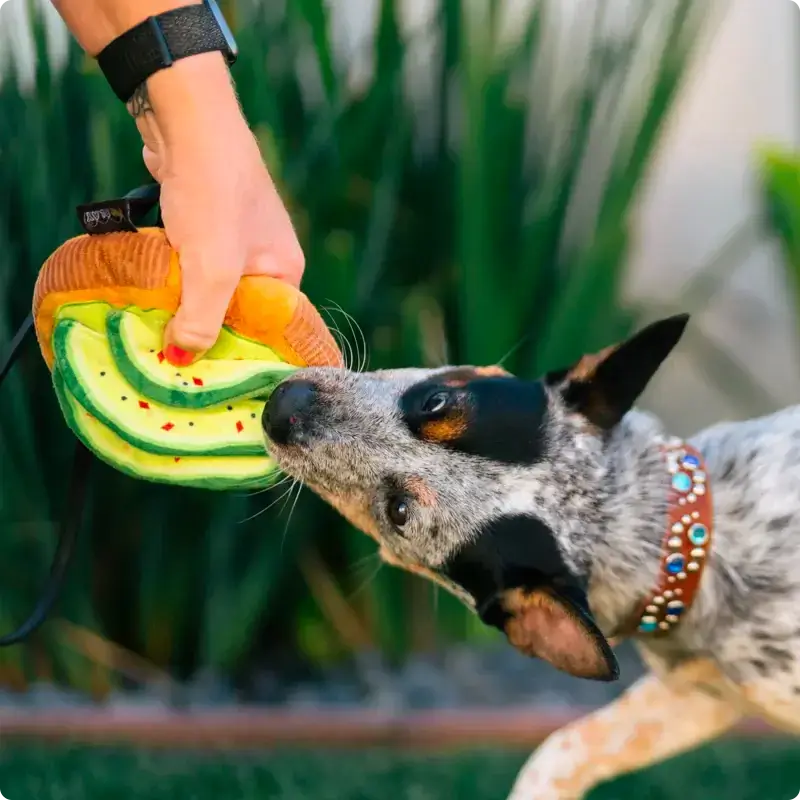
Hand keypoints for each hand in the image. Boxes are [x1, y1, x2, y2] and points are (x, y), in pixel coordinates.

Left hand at [131, 54, 304, 365]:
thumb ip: (201, 319)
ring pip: (208, 289)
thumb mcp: (212, 267)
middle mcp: (266, 259)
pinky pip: (190, 267)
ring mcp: (235, 241)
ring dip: (182, 303)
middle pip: (235, 312)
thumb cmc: (213, 191)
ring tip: (159, 329)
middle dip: (205, 329)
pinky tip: (151, 292)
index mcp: (286, 272)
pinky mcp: (205, 226)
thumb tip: (182, 360)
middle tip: (176, 358)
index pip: (269, 329)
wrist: (186, 120)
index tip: (210, 376)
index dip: (240, 353)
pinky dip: (171, 278)